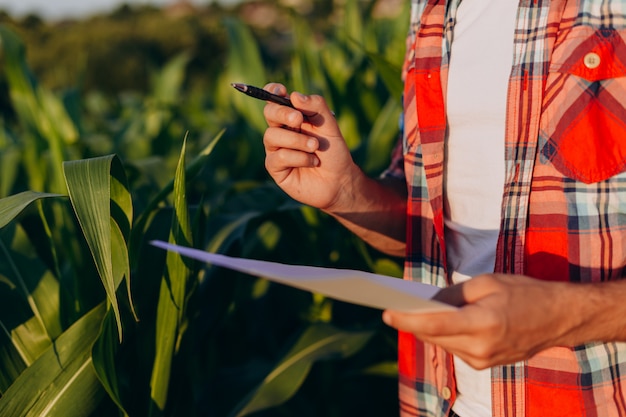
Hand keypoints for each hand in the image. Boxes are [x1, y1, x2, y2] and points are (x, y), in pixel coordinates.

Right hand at [262, 83, 360, 210]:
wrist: (340, 181)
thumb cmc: (334, 152)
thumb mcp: (330, 126)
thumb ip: (316, 106)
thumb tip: (294, 96)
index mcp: (292, 117)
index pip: (275, 99)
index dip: (273, 92)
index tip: (281, 91)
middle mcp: (281, 131)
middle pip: (269, 113)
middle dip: (282, 113)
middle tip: (299, 119)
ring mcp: (276, 149)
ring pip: (272, 136)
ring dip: (297, 140)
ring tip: (315, 147)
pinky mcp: (275, 168)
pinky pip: (279, 156)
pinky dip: (299, 157)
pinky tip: (312, 162)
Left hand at [382, 274, 587, 368]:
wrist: (559, 318)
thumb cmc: (525, 293)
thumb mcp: (487, 282)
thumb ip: (453, 294)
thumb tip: (427, 302)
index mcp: (483, 323)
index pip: (434, 325)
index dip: (406, 320)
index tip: (385, 313)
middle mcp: (481, 348)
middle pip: (433, 337)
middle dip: (412, 322)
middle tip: (391, 306)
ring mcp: (483, 360)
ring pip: (442, 344)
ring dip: (427, 329)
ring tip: (407, 311)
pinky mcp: (485, 364)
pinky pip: (454, 349)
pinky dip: (443, 335)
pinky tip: (435, 322)